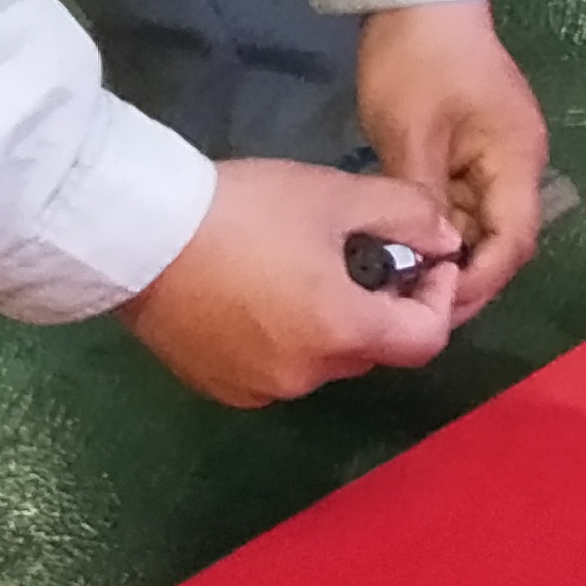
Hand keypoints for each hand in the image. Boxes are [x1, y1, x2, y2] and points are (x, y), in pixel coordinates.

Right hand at [115, 157, 460, 406]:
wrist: (138, 235)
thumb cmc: (246, 210)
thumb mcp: (337, 196)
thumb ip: (408, 216)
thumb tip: (447, 241)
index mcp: (341, 333)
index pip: (426, 341)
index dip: (438, 298)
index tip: (424, 258)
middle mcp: (305, 377)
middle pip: (374, 350)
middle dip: (383, 305)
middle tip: (364, 251)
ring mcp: (257, 389)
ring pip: (324, 359)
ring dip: (333, 321)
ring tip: (306, 265)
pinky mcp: (218, 387)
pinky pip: (276, 368)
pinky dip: (286, 337)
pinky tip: (261, 291)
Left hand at [355, 0, 547, 320]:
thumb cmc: (418, 61)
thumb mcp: (411, 133)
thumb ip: (421, 199)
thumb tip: (423, 258)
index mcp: (517, 160)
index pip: (513, 241)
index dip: (479, 281)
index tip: (433, 308)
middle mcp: (519, 166)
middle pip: (503, 241)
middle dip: (464, 279)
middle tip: (413, 313)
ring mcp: (497, 158)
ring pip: (482, 227)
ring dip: (450, 258)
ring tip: (404, 290)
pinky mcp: (474, 152)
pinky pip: (465, 206)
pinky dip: (441, 231)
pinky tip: (406, 250)